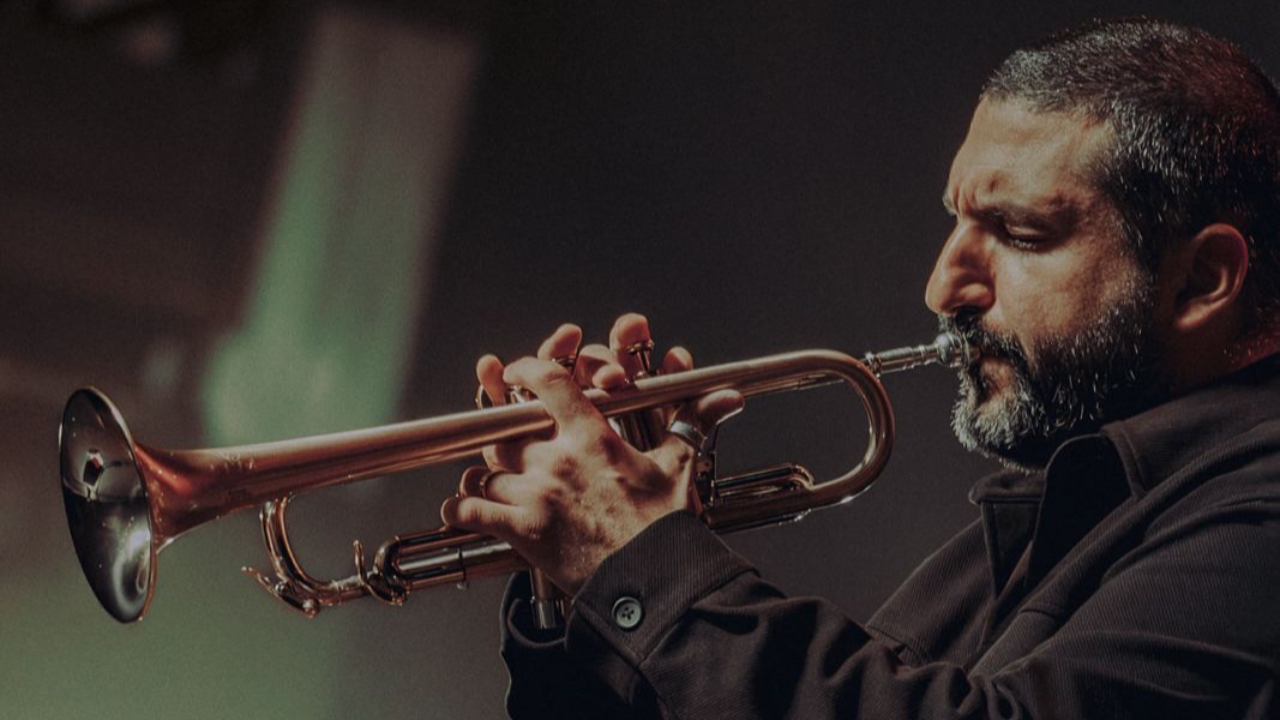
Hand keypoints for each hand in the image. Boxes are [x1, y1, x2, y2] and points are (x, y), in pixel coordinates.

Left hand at [440, 313, 742, 595]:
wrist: (651, 579)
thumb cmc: (664, 526)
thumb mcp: (678, 467)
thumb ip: (690, 424)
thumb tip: (724, 398)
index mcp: (592, 437)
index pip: (547, 383)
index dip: (525, 370)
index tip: (514, 372)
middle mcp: (558, 459)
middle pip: (506, 430)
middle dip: (505, 437)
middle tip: (509, 444)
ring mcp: (535, 495)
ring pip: (485, 470)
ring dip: (486, 476)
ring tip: (494, 482)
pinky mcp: (521, 531)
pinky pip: (470, 510)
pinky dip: (460, 509)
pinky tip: (460, 509)